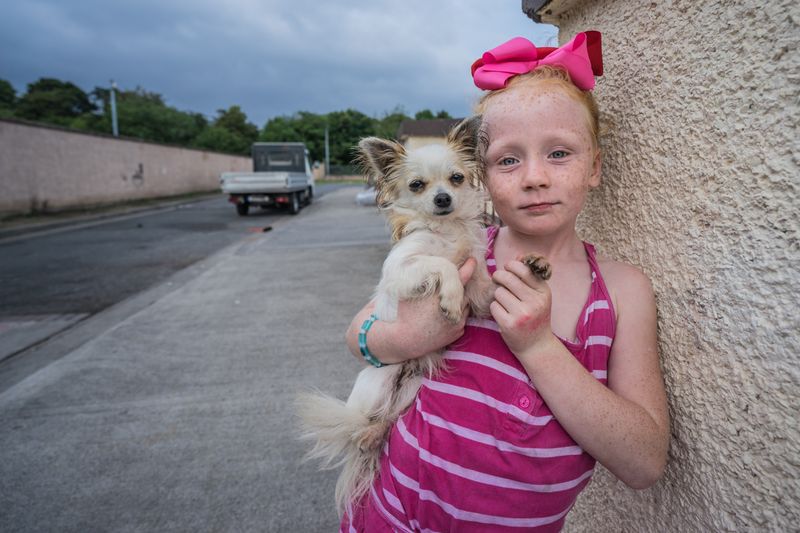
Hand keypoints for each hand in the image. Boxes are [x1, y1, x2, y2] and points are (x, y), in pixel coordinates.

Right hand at [346, 258, 476, 362]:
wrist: (403, 340)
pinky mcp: (458, 333)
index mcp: (440, 296)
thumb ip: (426, 282)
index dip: (468, 267)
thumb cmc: (404, 313)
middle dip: (458, 289)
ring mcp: (457, 321)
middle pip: (464, 292)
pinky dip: (457, 315)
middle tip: (448, 289)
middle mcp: (452, 308)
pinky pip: (462, 319)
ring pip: (465, 306)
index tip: (472, 260)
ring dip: (459, 302)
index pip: (460, 277)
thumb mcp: (411, 292)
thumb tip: (435, 271)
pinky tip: (443, 317)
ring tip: (443, 304)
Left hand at [490, 259, 555, 357]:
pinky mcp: (509, 324)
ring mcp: (522, 314)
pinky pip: (494, 306)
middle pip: (507, 279)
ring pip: (498, 292)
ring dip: (498, 295)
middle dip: (499, 276)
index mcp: (543, 292)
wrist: (536, 345)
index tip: (507, 268)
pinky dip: (495, 308)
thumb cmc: (535, 316)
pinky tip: (503, 313)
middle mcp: (535, 302)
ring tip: (505, 302)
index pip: (523, 270)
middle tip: (497, 279)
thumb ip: (529, 276)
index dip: (511, 265)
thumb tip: (518, 255)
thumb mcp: (539, 296)